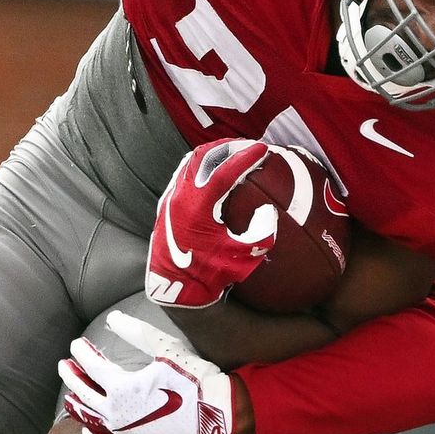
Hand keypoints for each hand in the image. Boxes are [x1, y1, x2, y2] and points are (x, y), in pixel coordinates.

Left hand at [59, 311, 236, 433]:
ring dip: (77, 404)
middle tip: (65, 365)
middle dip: (72, 376)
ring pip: (90, 418)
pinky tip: (86, 432)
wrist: (219, 414)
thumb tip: (112, 318)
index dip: (82, 353)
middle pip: (84, 392)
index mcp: (121, 386)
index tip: (78, 344)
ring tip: (70, 395)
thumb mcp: (167, 348)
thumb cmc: (195, 379)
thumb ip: (136, 332)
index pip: (91, 366)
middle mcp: (116, 412)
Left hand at [145, 140, 277, 307]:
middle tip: (248, 145)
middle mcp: (180, 196)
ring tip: (231, 152)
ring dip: (212, 153)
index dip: (246, 156)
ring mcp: (170, 198)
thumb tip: (269, 212)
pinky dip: (200, 166)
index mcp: (198, 206)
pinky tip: (212, 172)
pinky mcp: (165, 205)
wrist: (174, 289)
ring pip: (190, 162)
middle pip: (204, 156)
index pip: (225, 170)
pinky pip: (183, 174)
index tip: (264, 148)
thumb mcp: (243, 258)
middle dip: (228, 146)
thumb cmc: (210, 275)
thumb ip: (262, 234)